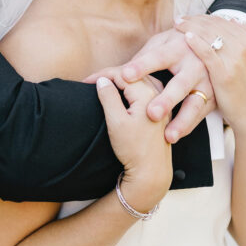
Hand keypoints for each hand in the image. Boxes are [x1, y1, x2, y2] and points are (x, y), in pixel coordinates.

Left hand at [87, 28, 215, 143]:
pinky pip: (199, 115)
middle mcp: (194, 65)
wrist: (217, 43)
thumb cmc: (178, 44)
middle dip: (167, 100)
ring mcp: (206, 82)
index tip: (125, 75)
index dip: (142, 66)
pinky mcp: (212, 97)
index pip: (157, 57)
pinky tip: (174, 137)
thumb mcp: (163, 42)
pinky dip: (187, 126)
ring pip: (194, 104)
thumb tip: (119, 73)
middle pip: (180, 84)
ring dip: (182, 120)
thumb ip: (144, 56)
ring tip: (169, 136)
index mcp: (178, 48)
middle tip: (152, 114)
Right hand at [95, 76, 171, 212]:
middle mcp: (159, 95)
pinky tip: (123, 94)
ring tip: (105, 86)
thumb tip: (102, 80)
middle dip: (111, 76)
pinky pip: (147, 91)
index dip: (101, 75)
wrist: (152, 172)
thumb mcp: (116, 122)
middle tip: (92, 82)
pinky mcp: (162, 113)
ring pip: (140, 82)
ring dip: (122, 81)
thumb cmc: (133, 150)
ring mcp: (162, 104)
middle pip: (132, 75)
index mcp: (147, 94)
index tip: (84, 83)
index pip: (122, 73)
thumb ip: (108, 97)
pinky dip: (132, 88)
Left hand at [175, 15, 245, 130]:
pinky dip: (196, 43)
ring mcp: (235, 59)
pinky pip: (208, 52)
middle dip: (196, 20)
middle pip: (215, 25)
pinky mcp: (224, 73)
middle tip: (179, 18)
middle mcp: (244, 46)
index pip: (224, 22)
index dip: (206, 18)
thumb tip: (234, 19)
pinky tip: (186, 37)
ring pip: (210, 35)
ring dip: (191, 26)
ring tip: (177, 23)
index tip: (192, 17)